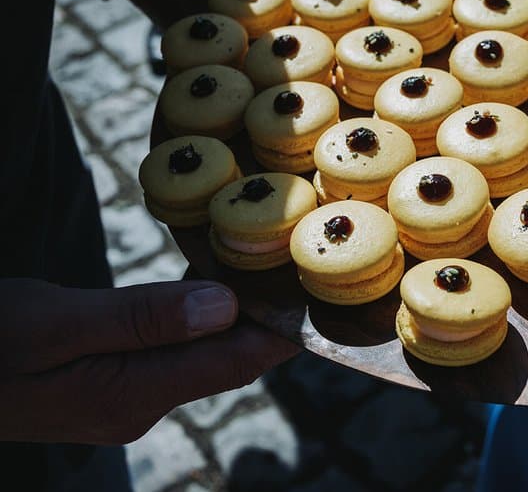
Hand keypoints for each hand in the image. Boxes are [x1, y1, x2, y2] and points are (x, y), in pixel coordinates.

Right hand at [0, 278, 298, 443]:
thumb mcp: (55, 322)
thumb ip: (140, 318)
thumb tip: (224, 309)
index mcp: (131, 395)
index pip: (233, 363)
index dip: (282, 331)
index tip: (322, 296)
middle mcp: (137, 407)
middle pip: (224, 361)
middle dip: (265, 322)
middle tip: (302, 271)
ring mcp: (122, 400)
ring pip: (200, 356)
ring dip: (233, 320)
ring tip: (269, 274)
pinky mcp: (108, 386)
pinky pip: (171, 355)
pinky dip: (196, 324)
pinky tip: (209, 293)